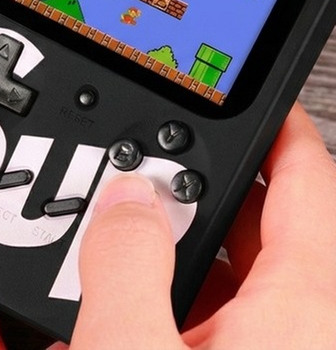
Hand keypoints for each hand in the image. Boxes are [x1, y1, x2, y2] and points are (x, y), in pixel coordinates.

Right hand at [50, 103, 335, 348]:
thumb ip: (125, 262)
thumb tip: (123, 200)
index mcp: (302, 314)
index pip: (308, 181)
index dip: (279, 127)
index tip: (252, 99)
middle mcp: (300, 333)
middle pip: (258, 225)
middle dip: (199, 190)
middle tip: (155, 173)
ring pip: (228, 278)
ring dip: (173, 255)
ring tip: (122, 248)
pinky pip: (208, 321)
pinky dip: (166, 305)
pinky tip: (117, 315)